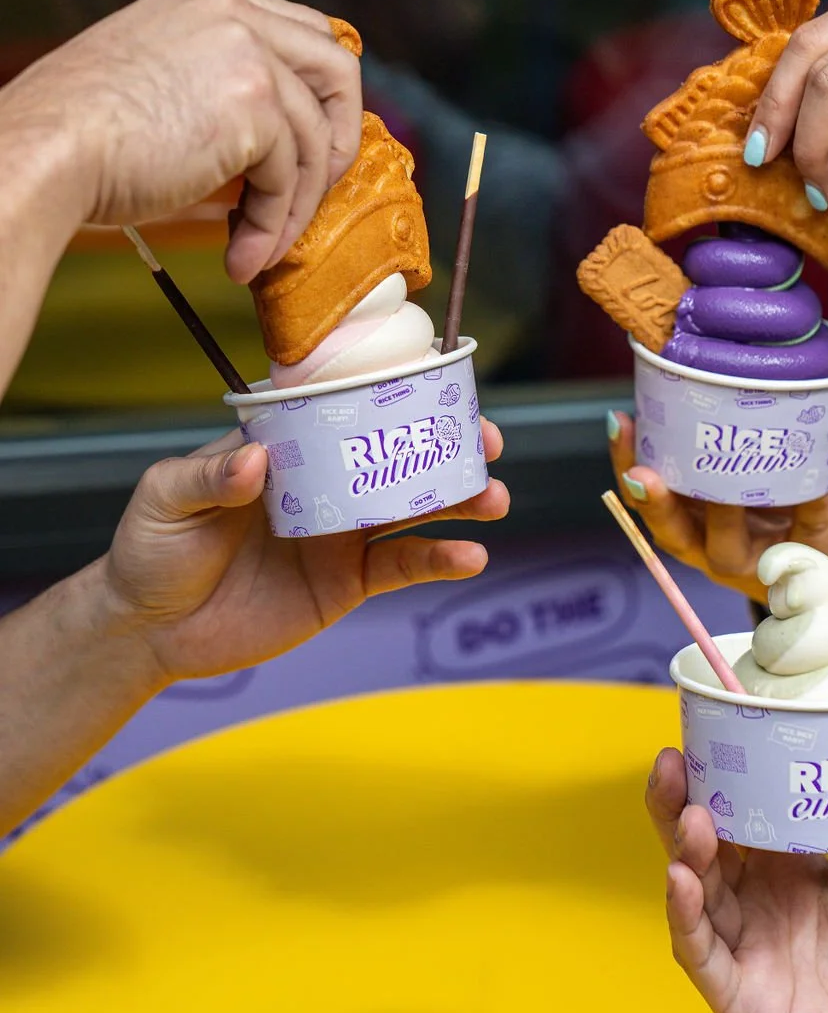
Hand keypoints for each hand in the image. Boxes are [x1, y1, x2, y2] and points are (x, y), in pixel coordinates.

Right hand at [2, 0, 361, 281]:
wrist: (43, 150)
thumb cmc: (75, 135)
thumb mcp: (151, 81)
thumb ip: (211, 90)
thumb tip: (262, 151)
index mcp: (203, 1)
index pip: (299, 31)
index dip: (317, 94)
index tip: (309, 145)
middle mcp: (232, 15)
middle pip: (335, 67)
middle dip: (337, 137)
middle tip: (313, 191)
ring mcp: (247, 56)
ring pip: (314, 139)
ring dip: (295, 206)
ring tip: (259, 247)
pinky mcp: (254, 107)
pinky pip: (289, 179)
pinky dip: (274, 227)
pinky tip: (242, 257)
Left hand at [101, 421, 508, 682]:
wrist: (149, 630)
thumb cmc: (152, 550)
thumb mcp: (165, 499)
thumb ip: (210, 476)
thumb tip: (257, 460)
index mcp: (288, 446)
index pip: (347, 406)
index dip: (396, 393)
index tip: (442, 382)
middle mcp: (325, 481)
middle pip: (398, 453)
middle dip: (448, 444)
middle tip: (487, 442)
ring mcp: (341, 532)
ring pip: (414, 508)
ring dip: (459, 500)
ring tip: (493, 499)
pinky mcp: (347, 582)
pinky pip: (401, 567)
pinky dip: (438, 560)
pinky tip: (469, 557)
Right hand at [607, 412, 827, 608]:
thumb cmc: (780, 502)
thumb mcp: (741, 471)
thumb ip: (720, 437)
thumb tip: (698, 368)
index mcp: (693, 522)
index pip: (646, 499)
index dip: (626, 464)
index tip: (618, 423)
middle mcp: (714, 549)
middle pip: (673, 534)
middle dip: (656, 503)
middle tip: (643, 473)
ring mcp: (759, 561)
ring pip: (727, 548)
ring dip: (720, 515)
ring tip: (720, 486)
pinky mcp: (809, 562)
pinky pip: (807, 534)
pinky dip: (809, 509)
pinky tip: (811, 487)